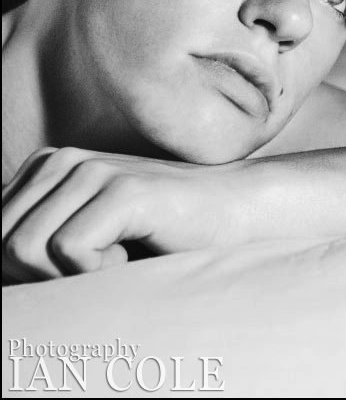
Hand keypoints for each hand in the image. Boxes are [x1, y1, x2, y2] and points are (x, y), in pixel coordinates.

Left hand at [2, 147, 235, 283]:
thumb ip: (37, 240)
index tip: (68, 273)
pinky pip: (69, 251)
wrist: (230, 209)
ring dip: (69, 277)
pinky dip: (98, 273)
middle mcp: (60, 161)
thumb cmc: (159, 231)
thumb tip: (2, 267)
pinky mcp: (123, 190)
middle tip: (94, 269)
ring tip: (115, 259)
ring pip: (24, 250)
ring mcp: (92, 171)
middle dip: (39, 278)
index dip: (19, 270)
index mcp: (45, 168)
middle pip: (1, 245)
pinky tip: (131, 255)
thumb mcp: (84, 234)